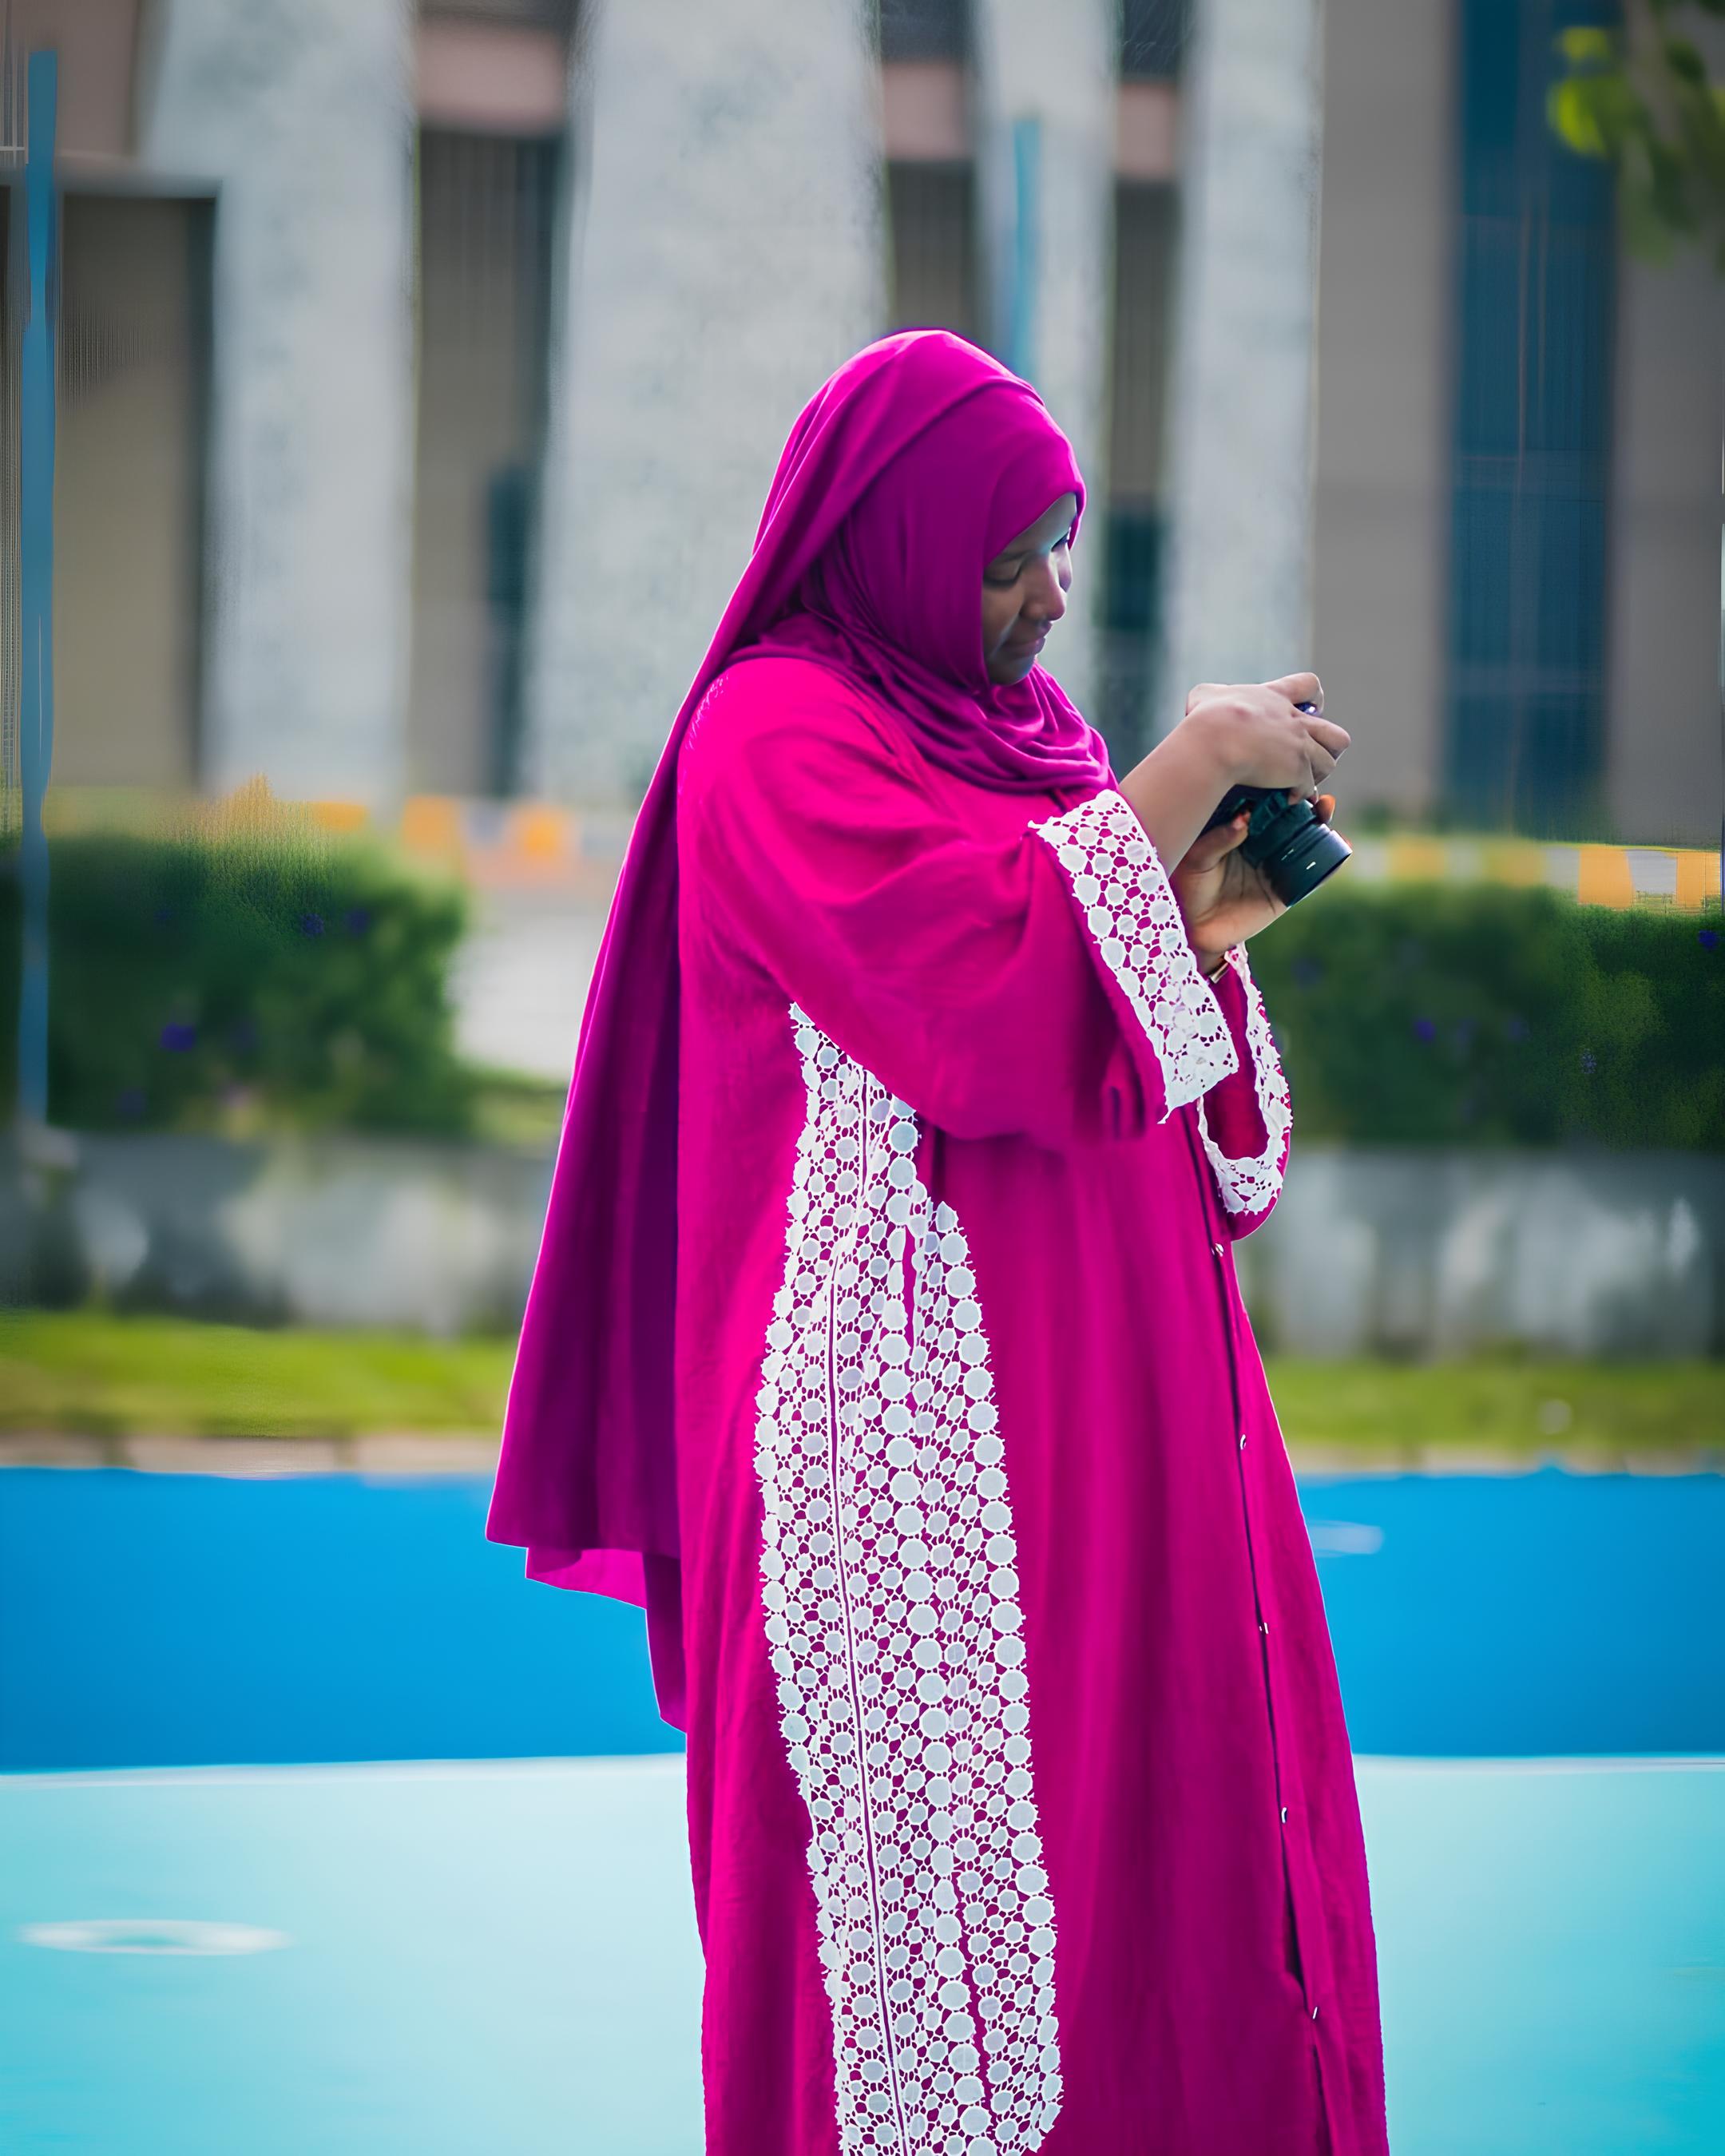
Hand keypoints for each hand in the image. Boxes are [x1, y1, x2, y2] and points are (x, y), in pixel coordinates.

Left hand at [1171, 792, 1339, 967]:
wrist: (1196, 928)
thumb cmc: (1191, 886)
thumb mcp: (1199, 858)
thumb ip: (1219, 838)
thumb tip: (1244, 819)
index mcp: (1240, 829)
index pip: (1266, 804)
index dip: (1280, 789)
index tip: (1288, 774)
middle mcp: (1262, 843)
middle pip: (1291, 817)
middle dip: (1307, 801)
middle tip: (1314, 792)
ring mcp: (1277, 866)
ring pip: (1306, 840)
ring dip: (1321, 823)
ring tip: (1325, 809)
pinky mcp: (1287, 891)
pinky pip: (1314, 875)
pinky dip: (1331, 861)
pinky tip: (1343, 845)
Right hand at [1179, 675, 1348, 796]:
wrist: (1212, 742)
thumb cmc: (1204, 721)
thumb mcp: (1204, 698)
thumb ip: (1210, 697)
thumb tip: (1198, 706)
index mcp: (1274, 698)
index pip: (1309, 686)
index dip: (1314, 699)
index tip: (1306, 712)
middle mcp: (1293, 720)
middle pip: (1334, 732)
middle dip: (1326, 749)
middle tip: (1306, 759)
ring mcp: (1299, 744)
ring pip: (1330, 760)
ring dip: (1317, 774)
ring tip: (1300, 782)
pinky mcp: (1297, 769)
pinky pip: (1310, 786)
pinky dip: (1300, 794)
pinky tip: (1287, 798)